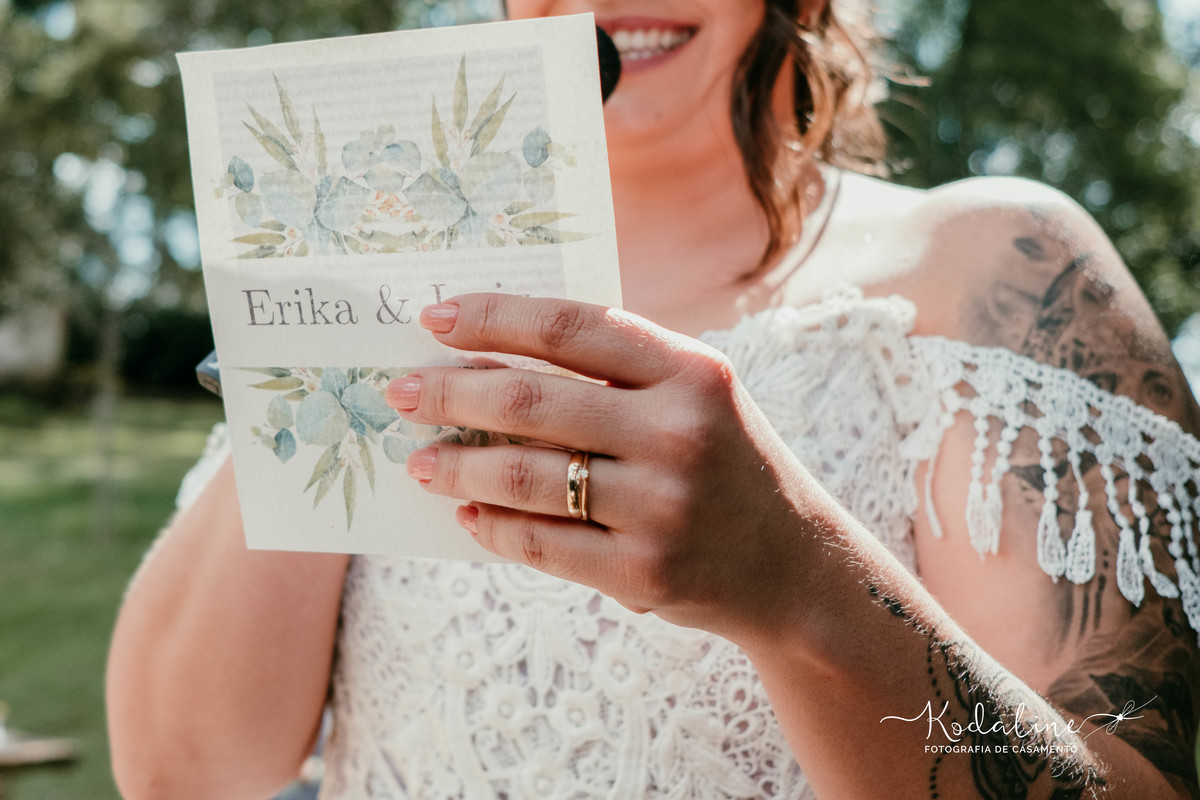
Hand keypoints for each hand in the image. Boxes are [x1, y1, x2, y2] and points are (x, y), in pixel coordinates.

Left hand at [386, 294, 822, 641]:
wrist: (793, 566)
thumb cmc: (726, 464)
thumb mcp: (696, 398)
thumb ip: (616, 373)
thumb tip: (490, 359)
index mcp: (691, 371)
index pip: (573, 326)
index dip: (495, 317)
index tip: (434, 319)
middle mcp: (678, 432)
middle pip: (531, 399)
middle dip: (449, 392)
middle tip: (401, 393)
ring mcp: (661, 506)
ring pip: (523, 475)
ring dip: (455, 463)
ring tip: (419, 460)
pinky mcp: (642, 572)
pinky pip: (540, 543)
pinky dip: (490, 524)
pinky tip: (465, 511)